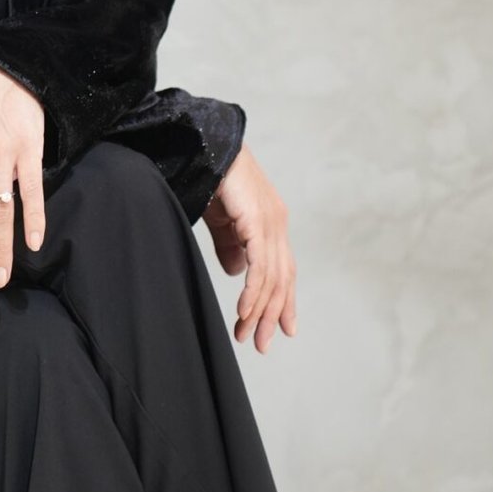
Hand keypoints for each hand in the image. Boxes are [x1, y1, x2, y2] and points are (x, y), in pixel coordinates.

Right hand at [202, 142, 296, 351]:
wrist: (208, 147)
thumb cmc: (214, 179)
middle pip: (282, 280)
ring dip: (259, 310)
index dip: (284, 302)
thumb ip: (230, 245)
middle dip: (272, 314)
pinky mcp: (257, 221)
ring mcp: (271, 223)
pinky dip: (253, 292)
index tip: (282, 329)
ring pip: (271, 278)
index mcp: (272, 224)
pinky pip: (259, 266)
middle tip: (262, 344)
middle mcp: (277, 225)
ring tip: (247, 334)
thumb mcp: (222, 221)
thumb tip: (236, 272)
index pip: (284, 271)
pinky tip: (244, 311)